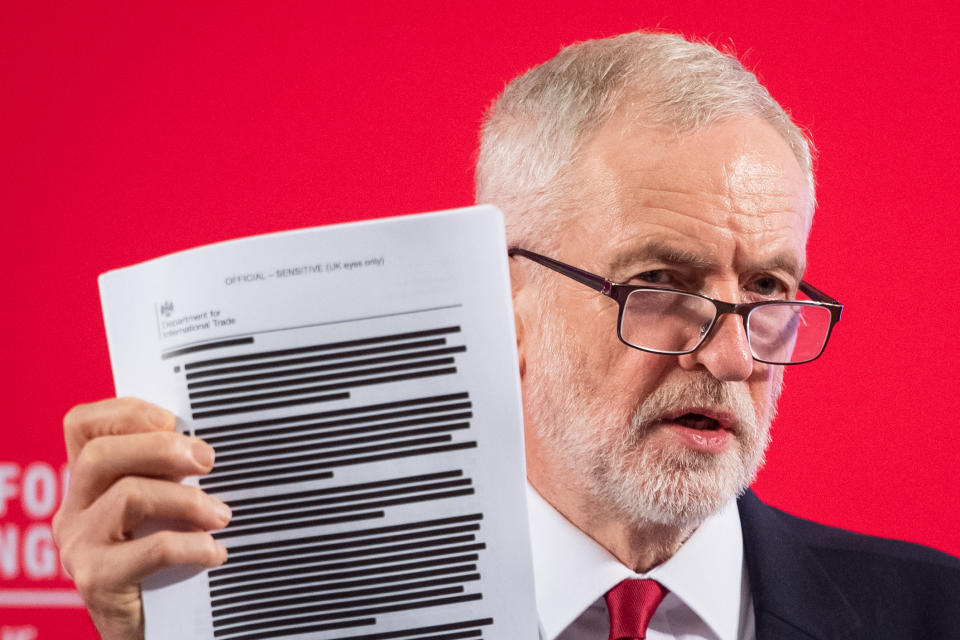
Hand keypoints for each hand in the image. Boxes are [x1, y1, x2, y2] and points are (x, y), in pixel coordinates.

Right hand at [52, 398, 230, 639]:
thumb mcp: (163, 506)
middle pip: (101, 455)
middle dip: (161, 448)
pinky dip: (193, 545)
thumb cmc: (166, 557)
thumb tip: (206, 444)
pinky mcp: (98, 580)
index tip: (173, 420)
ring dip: (187, 499)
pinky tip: (215, 552)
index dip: (126, 412)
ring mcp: (81, 545)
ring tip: (221, 515)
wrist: (156, 624)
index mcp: (89, 482)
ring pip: (128, 496)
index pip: (83, 425)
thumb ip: (169, 473)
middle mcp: (74, 509)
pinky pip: (152, 549)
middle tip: (207, 460)